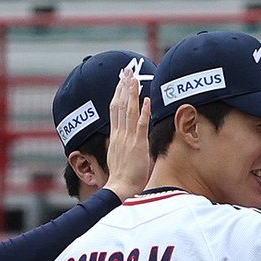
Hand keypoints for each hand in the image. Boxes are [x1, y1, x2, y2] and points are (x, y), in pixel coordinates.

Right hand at [102, 67, 152, 200]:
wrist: (119, 189)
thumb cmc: (122, 179)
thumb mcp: (119, 159)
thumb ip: (123, 148)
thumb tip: (129, 144)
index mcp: (114, 138)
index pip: (115, 111)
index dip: (117, 95)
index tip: (120, 82)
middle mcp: (119, 135)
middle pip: (119, 106)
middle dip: (122, 87)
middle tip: (126, 72)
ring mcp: (128, 139)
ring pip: (128, 111)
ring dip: (131, 93)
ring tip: (134, 78)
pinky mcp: (137, 145)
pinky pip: (140, 124)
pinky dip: (143, 111)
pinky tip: (147, 99)